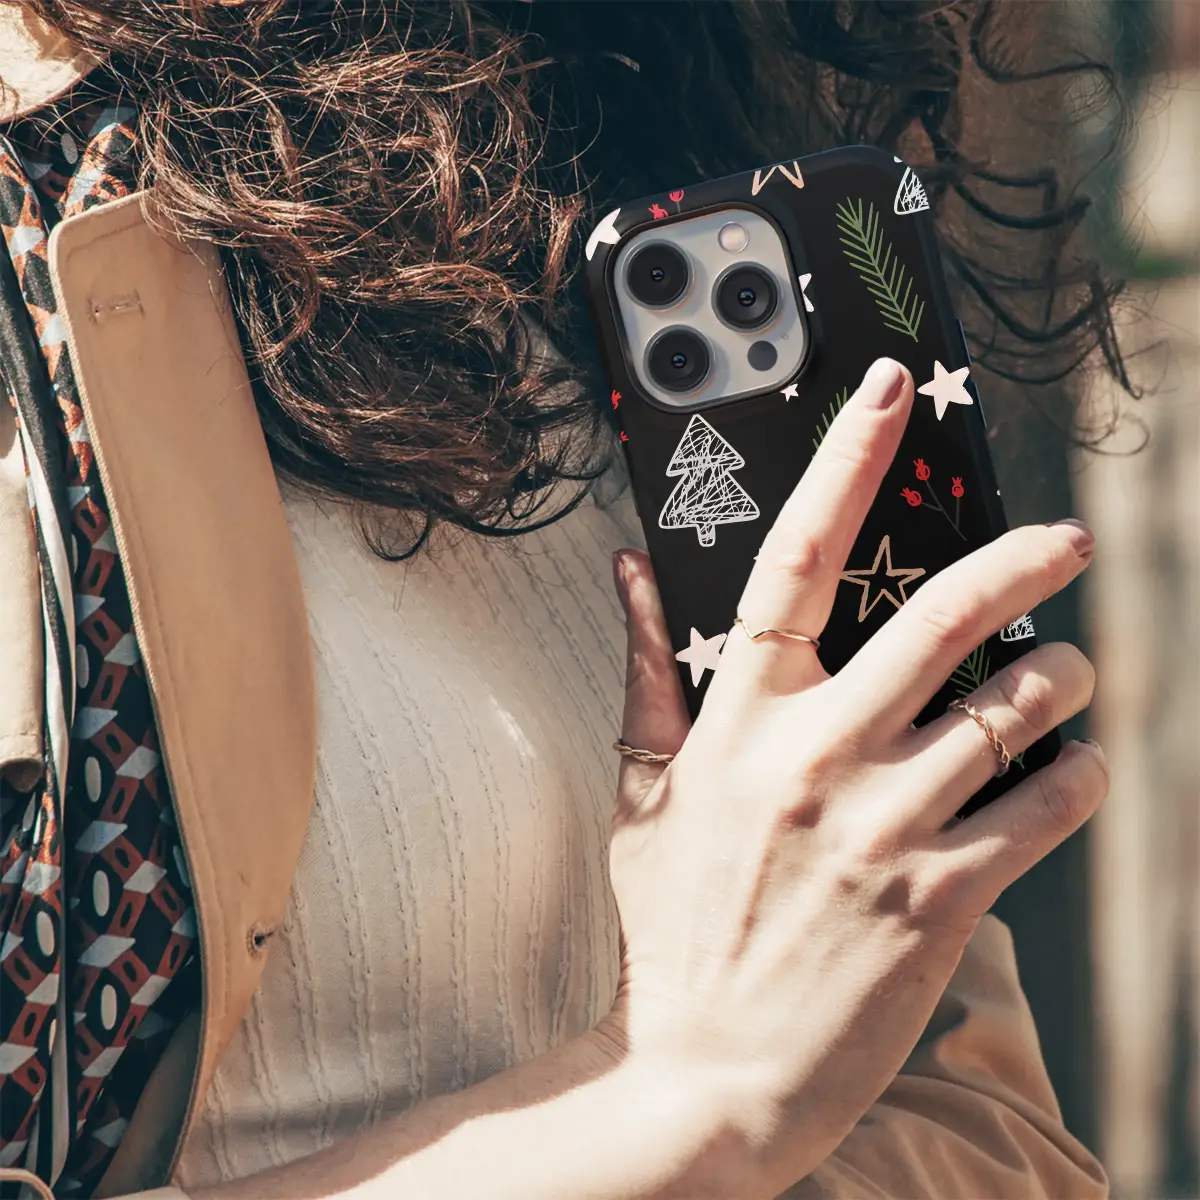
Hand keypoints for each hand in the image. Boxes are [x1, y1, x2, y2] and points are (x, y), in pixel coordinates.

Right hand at [603, 357, 1106, 1195]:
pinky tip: (1075, 769)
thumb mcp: (643, 793)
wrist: (707, 1071)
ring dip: (1064, 681)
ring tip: (1073, 676)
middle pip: (942, 617)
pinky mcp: (943, 897)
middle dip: (1022, 560)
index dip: (842, 463)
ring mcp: (885, 825)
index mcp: (741, 721)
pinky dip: (1078, 776)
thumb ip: (646, 672)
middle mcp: (818, 757)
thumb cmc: (672, 926)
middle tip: (1065, 539)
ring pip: (1014, 710)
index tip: (882, 393)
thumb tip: (629, 572)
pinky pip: (1044, 808)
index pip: (793, 559)